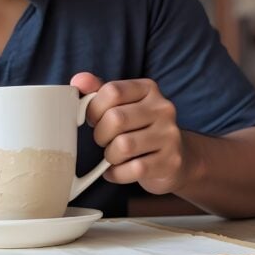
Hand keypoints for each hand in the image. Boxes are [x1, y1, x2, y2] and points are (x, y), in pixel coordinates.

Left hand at [70, 73, 191, 194]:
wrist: (175, 158)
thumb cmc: (138, 127)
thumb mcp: (121, 104)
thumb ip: (98, 90)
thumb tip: (78, 81)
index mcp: (148, 88)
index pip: (112, 91)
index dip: (94, 108)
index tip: (93, 118)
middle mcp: (163, 108)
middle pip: (116, 118)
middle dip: (100, 134)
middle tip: (103, 140)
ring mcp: (170, 135)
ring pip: (124, 146)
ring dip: (110, 155)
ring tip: (113, 155)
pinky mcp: (171, 162)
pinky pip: (134, 169)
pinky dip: (117, 173)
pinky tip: (118, 170)